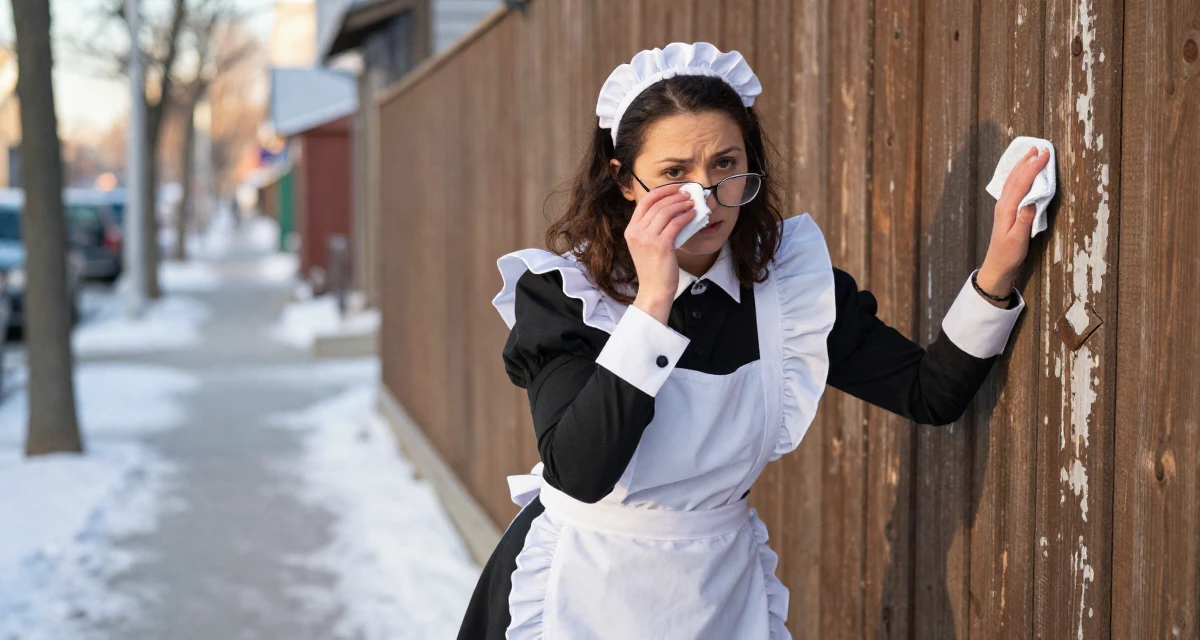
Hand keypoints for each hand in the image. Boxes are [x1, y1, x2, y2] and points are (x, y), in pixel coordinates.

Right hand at [625, 184, 695, 323]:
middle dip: (675, 195)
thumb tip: (671, 209)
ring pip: (667, 211)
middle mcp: (636, 232)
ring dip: (682, 204)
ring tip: (692, 203)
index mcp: (631, 230)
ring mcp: (647, 239)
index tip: (675, 188)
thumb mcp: (645, 245)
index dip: (662, 191)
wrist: (654, 290)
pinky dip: (686, 216)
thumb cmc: (653, 269)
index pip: (645, 202)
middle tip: (688, 194)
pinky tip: (693, 214)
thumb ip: (651, 228)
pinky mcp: (661, 245)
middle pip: (657, 204)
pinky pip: (676, 223)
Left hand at [978, 145, 1051, 300]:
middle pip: (1015, 177)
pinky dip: (1019, 175)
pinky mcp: (1005, 210)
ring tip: (1032, 153)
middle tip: (1041, 148)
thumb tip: (1030, 202)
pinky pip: (1012, 186)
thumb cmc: (1008, 254)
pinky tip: (1022, 171)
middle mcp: (1003, 205)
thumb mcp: (1017, 240)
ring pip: (1012, 180)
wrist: (997, 265)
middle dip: (1028, 161)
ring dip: (1022, 165)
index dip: (1033, 168)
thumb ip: (1023, 221)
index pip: (1021, 183)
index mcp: (1007, 209)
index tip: (1045, 155)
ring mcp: (1003, 206)